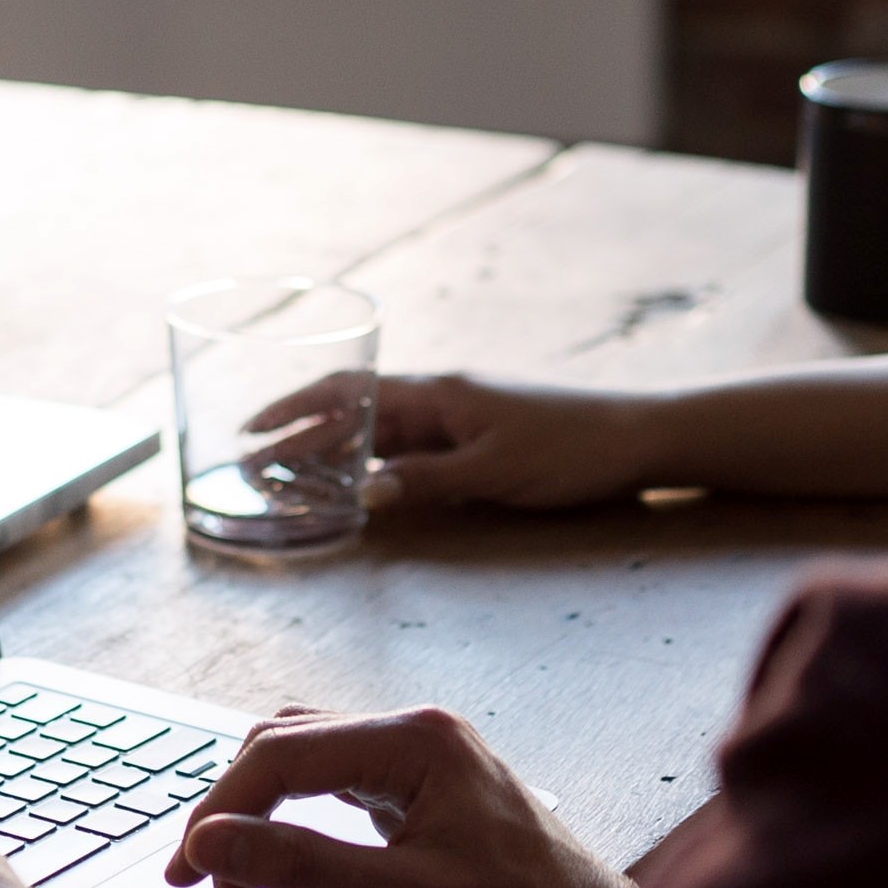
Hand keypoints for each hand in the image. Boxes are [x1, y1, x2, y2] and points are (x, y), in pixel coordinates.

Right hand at [170, 706, 629, 887]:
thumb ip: (298, 863)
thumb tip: (208, 843)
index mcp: (413, 739)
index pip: (281, 754)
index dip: (221, 811)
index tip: (187, 873)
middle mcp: (417, 732)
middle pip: (287, 744)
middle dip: (233, 809)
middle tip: (198, 880)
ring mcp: (425, 759)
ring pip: (310, 760)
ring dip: (262, 810)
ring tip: (232, 877)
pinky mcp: (429, 791)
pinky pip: (340, 783)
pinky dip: (299, 816)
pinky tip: (285, 855)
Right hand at [247, 371, 662, 512]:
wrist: (636, 439)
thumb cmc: (569, 450)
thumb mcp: (494, 472)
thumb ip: (427, 481)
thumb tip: (363, 494)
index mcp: (437, 394)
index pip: (348, 393)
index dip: (294, 408)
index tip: (251, 429)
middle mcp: (439, 400)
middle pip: (354, 414)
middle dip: (300, 437)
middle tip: (253, 467)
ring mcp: (456, 420)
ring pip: (378, 434)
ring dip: (333, 453)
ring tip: (289, 481)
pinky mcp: (474, 440)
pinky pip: (409, 451)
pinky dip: (375, 467)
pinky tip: (357, 488)